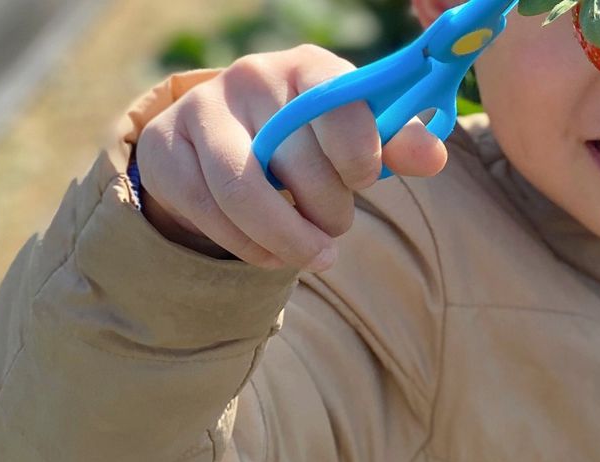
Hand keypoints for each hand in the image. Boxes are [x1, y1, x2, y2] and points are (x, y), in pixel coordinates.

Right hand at [135, 44, 448, 270]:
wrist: (225, 142)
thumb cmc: (309, 142)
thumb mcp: (356, 139)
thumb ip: (396, 146)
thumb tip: (432, 158)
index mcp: (308, 68)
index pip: (339, 105)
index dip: (359, 154)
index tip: (365, 182)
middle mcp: (250, 77)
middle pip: (296, 159)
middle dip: (327, 210)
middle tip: (337, 226)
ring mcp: (202, 110)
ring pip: (244, 190)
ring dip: (288, 238)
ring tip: (317, 255)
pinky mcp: (167, 150)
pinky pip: (210, 211)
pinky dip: (249, 246)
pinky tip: (273, 255)